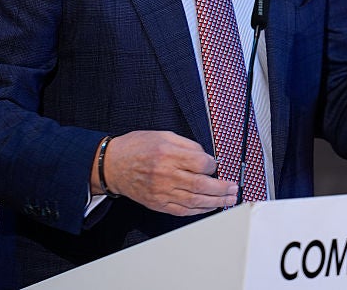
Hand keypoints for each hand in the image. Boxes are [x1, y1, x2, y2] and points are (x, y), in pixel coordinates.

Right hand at [97, 130, 237, 214]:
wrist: (112, 165)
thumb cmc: (137, 147)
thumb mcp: (164, 135)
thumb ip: (187, 145)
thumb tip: (207, 157)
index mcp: (168, 153)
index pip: (201, 162)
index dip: (213, 164)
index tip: (216, 164)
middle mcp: (166, 174)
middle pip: (201, 184)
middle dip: (222, 188)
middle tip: (233, 188)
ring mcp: (162, 191)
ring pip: (195, 200)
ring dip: (216, 201)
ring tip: (228, 200)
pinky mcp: (158, 203)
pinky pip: (183, 210)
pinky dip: (199, 210)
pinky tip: (209, 207)